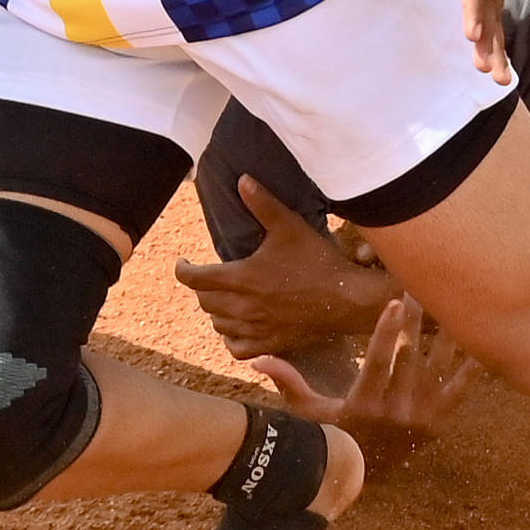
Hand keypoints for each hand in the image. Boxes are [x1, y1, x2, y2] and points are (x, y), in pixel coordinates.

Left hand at [171, 175, 395, 359]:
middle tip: (210, 276)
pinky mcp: (270, 344)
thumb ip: (263, 204)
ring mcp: (256, 329)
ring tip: (223, 297)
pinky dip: (231, 338)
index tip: (183, 263)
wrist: (347, 300)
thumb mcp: (289, 226)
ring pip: (218, 324)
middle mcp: (243, 307)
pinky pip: (237, 348)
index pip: (195, 279)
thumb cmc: (317, 262)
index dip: (183, 270)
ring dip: (215, 310)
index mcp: (241, 278)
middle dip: (202, 288)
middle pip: (204, 301)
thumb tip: (242, 180)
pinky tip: (238, 327)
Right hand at [249, 295, 478, 464]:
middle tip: (420, 285)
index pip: (379, 363)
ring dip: (444, 333)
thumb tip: (255, 358)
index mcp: (363, 405)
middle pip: (412, 358)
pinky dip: (472, 366)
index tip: (395, 302)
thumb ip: (288, 381)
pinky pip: (460, 390)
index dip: (388, 332)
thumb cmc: (330, 435)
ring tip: (449, 299)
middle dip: (417, 319)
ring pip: (438, 368)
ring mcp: (422, 418)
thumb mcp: (308, 412)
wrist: (361, 475)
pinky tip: (482, 339)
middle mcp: (396, 412)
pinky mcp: (439, 421)